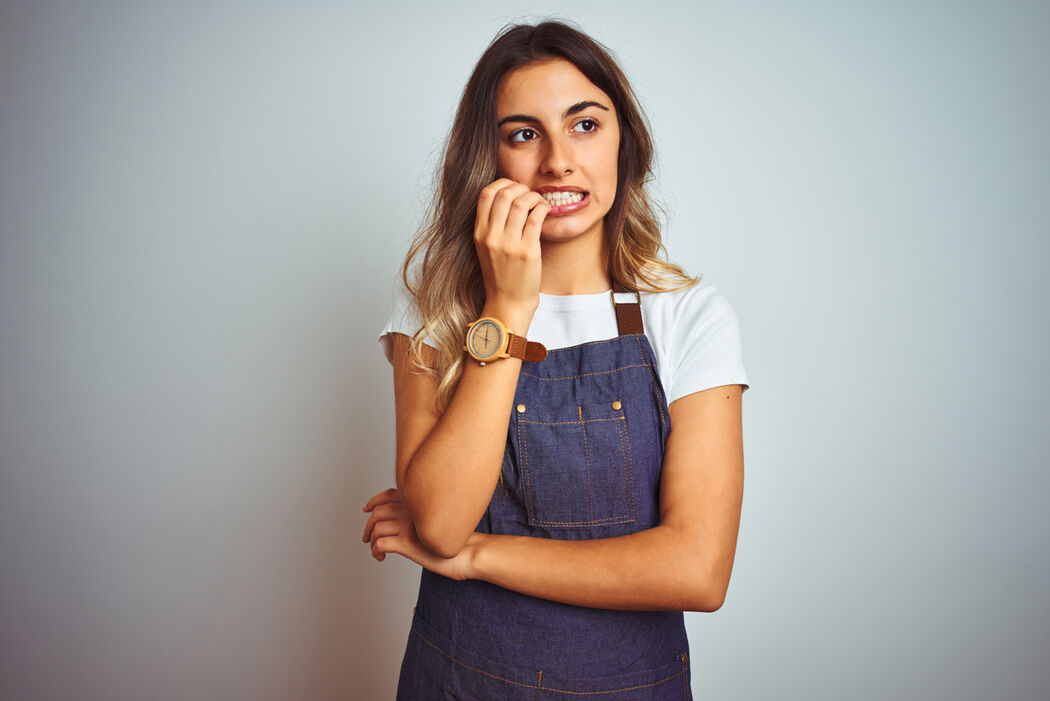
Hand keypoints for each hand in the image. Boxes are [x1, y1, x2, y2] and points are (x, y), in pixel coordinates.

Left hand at [361, 488, 477, 580]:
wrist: (472, 552)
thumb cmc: (459, 541)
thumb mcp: (437, 522)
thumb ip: (421, 517)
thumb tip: (407, 524)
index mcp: (419, 503)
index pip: (388, 495)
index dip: (374, 501)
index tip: (366, 508)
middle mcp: (411, 511)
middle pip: (378, 512)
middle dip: (368, 526)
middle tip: (366, 538)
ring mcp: (409, 527)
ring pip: (376, 528)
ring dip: (371, 541)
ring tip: (376, 551)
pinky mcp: (408, 543)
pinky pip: (381, 543)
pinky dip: (376, 550)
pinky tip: (381, 557)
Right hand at [474, 179, 548, 321]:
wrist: (508, 302)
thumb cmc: (501, 274)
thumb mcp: (486, 247)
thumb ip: (492, 224)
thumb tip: (508, 196)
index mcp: (479, 233)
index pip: (485, 194)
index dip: (502, 184)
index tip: (514, 189)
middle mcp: (491, 237)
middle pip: (504, 194)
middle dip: (520, 188)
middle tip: (529, 195)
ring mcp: (509, 244)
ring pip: (521, 203)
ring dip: (534, 197)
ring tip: (539, 203)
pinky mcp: (527, 251)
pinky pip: (535, 218)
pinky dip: (543, 208)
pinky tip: (545, 211)